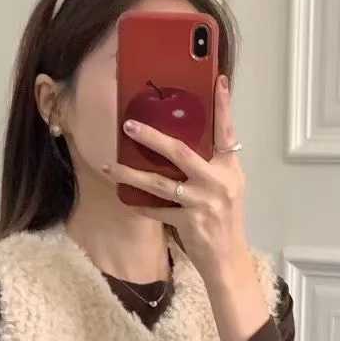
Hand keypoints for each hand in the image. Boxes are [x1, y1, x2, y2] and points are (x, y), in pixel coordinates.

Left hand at [102, 74, 247, 279]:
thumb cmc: (224, 220)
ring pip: (160, 183)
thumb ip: (212, 164)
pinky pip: (156, 210)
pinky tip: (124, 198)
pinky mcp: (189, 222)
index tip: (219, 81)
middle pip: (181, 152)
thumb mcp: (227, 187)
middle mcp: (218, 182)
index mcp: (229, 168)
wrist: (227, 259)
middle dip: (152, 137)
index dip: (223, 106)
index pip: (227, 131)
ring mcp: (203, 203)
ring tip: (110, 165)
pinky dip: (139, 204)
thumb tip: (182, 141)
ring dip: (131, 174)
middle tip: (129, 125)